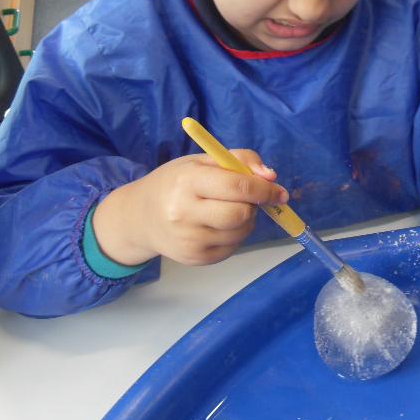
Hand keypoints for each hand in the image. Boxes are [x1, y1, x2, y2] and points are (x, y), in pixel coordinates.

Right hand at [91, 151, 288, 267]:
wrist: (140, 217)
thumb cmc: (175, 183)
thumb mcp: (201, 161)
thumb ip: (239, 160)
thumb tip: (271, 177)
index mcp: (187, 182)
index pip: (237, 187)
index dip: (264, 189)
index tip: (278, 190)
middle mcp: (185, 213)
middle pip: (241, 214)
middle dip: (253, 206)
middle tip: (247, 199)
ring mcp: (189, 240)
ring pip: (241, 232)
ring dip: (245, 220)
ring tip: (226, 210)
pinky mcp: (195, 259)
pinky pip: (233, 247)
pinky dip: (234, 235)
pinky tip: (217, 226)